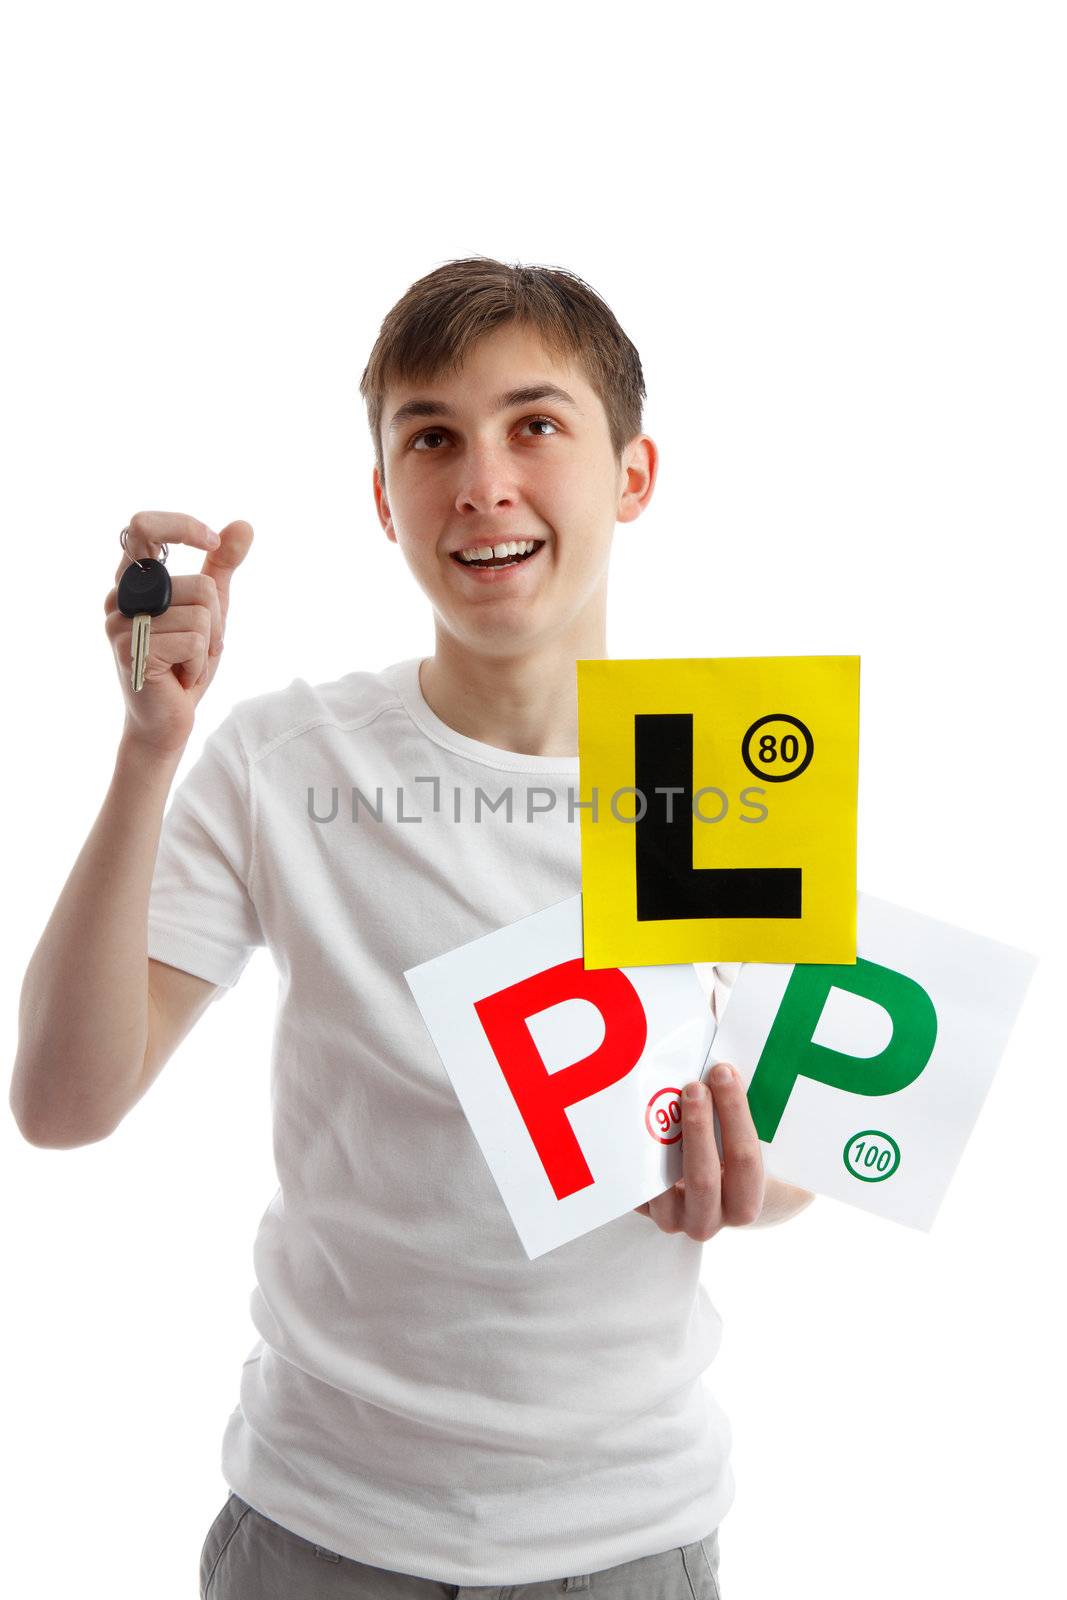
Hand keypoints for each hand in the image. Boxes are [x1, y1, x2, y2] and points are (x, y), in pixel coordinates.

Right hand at [104, 510, 253, 756]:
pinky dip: (198, 664)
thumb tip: (244, 525)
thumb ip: (221, 566)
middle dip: (216, 621)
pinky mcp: (132, 651)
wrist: (167, 720)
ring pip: (200, 615)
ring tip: (184, 663)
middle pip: (199, 585)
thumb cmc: (182, 662)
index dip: (182, 526)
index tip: (212, 540)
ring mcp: (120, 624)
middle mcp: (119, 597)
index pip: (143, 528)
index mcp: (132, 580)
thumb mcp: (209, 609)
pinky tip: (179, 677)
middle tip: (198, 645)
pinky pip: (193, 642)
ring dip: (208, 646)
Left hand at [633, 1061, 764, 1239]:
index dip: (735, 1114)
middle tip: (693, 1086)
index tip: (724, 1072)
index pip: (744, 1160)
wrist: (715, 1201)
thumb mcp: (749, 1149)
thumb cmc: (734, 1164)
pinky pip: (634, 1184)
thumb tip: (720, 1065)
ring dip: (659, 1140)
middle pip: (703, 1177)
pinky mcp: (643, 1210)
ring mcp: (671, 1218)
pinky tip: (632, 1118)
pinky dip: (633, 1153)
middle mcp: (707, 1220)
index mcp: (745, 1204)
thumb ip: (739, 1118)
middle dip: (699, 1127)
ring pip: (661, 1184)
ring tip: (658, 1099)